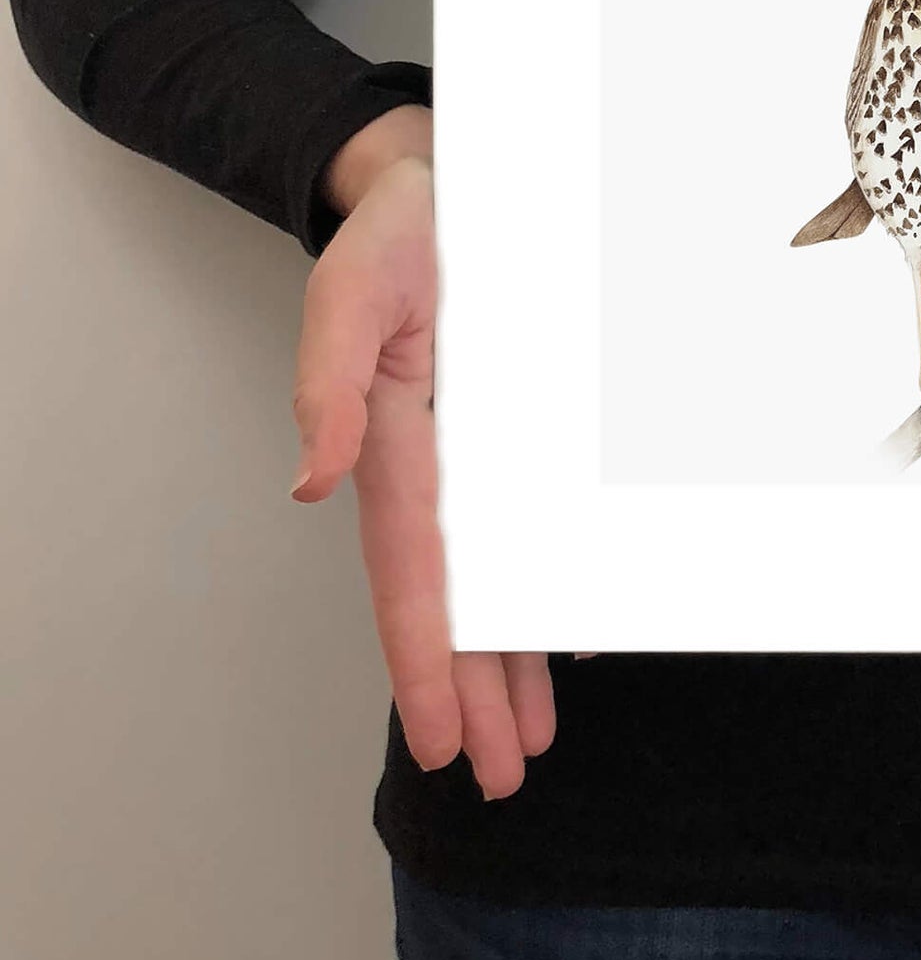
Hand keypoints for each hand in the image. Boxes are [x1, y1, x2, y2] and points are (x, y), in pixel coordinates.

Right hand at [289, 152, 555, 797]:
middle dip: (479, 692)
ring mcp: (482, 455)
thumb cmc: (400, 233)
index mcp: (397, 444)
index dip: (427, 662)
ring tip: (534, 737)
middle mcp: (442, 465)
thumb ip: (330, 381)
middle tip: (507, 775)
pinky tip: (572, 633)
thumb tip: (310, 482)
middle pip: (461, 601)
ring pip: (498, 577)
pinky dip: (550, 583)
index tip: (446, 741)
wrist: (444, 185)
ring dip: (513, 660)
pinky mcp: (521, 433)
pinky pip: (535, 526)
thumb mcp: (356, 290)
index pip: (414, 576)